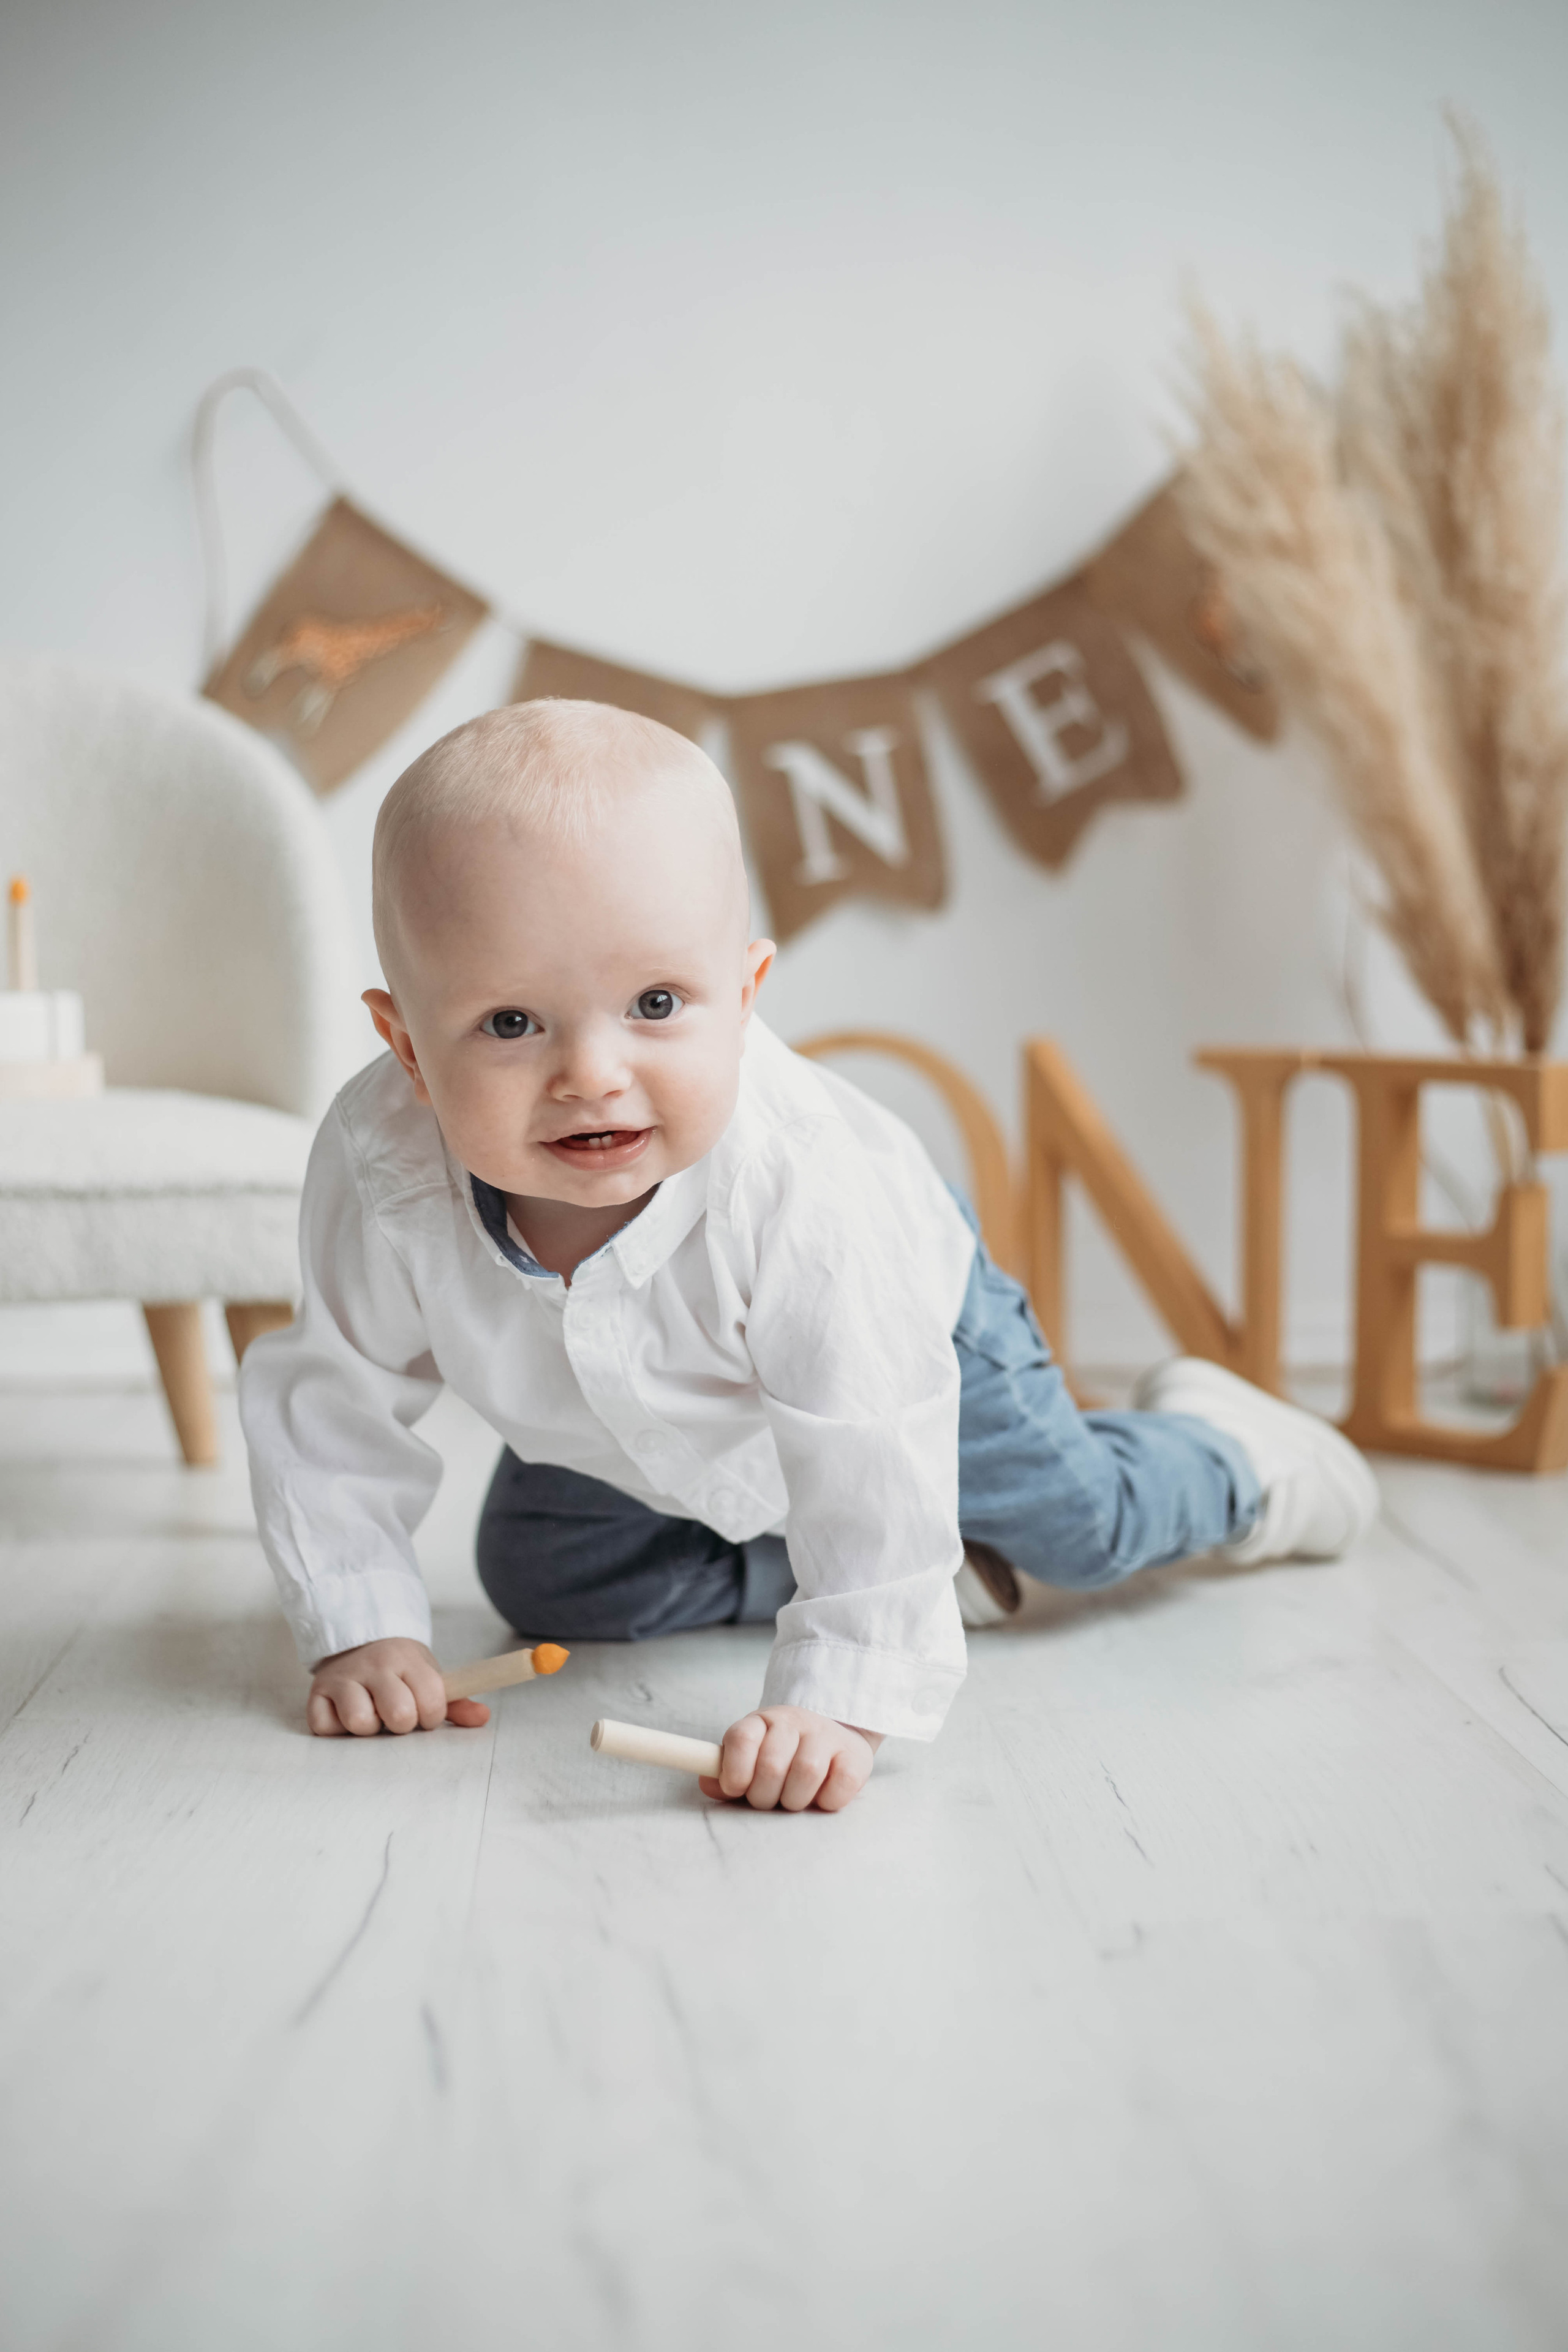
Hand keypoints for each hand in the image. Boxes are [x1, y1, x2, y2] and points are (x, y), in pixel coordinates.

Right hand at [306, 1637, 490, 1736]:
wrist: (358, 1634)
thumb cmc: (398, 1667)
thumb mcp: (428, 1676)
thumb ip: (455, 1701)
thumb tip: (482, 1717)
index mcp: (410, 1661)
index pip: (432, 1703)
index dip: (430, 1716)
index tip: (423, 1710)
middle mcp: (376, 1666)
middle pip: (399, 1716)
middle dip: (401, 1724)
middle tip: (395, 1712)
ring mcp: (344, 1677)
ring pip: (360, 1722)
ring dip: (366, 1726)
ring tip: (369, 1711)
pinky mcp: (317, 1690)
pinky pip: (325, 1727)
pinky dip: (335, 1727)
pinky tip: (344, 1710)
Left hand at [698, 1705, 882, 1812]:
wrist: (836, 1739)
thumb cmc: (785, 1758)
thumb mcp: (753, 1759)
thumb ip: (728, 1773)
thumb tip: (709, 1784)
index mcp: (763, 1722)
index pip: (741, 1738)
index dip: (734, 1768)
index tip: (736, 1788)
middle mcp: (795, 1721)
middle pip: (771, 1764)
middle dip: (764, 1795)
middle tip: (769, 1800)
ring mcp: (827, 1735)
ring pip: (806, 1772)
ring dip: (795, 1799)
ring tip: (794, 1800)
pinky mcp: (855, 1756)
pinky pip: (839, 1785)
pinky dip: (826, 1801)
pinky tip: (821, 1797)